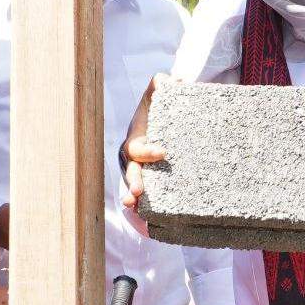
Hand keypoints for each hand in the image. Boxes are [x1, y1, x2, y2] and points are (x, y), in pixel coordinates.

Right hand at [121, 74, 170, 236]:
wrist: (167, 122)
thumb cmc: (161, 109)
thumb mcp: (158, 95)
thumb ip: (162, 85)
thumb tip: (172, 80)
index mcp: (137, 140)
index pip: (139, 148)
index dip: (149, 151)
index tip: (163, 152)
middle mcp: (135, 160)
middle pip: (132, 173)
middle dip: (133, 183)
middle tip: (137, 194)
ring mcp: (141, 173)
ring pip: (134, 187)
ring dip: (134, 199)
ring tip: (134, 209)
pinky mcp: (151, 184)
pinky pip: (147, 198)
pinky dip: (145, 210)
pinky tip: (149, 224)